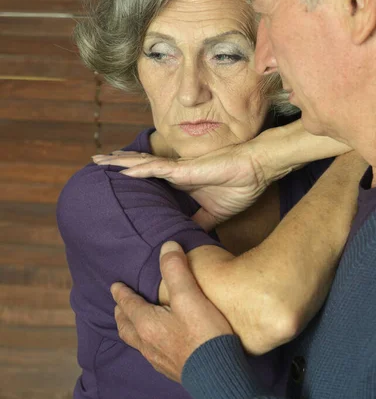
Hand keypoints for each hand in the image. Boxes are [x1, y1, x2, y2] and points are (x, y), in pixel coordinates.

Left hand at [93, 135, 290, 227]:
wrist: (256, 171)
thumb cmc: (239, 186)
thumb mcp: (214, 213)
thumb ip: (199, 222)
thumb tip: (187, 238)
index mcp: (180, 179)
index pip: (150, 174)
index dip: (133, 172)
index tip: (115, 175)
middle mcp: (175, 172)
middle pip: (139, 165)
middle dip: (117, 163)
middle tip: (96, 161)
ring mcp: (178, 169)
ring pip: (142, 163)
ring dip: (119, 162)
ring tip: (98, 159)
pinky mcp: (184, 170)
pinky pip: (157, 168)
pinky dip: (138, 168)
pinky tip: (122, 168)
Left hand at [111, 241, 232, 381]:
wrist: (220, 378)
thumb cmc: (204, 335)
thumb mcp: (190, 296)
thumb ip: (176, 270)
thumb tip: (167, 246)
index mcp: (147, 324)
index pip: (128, 305)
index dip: (121, 294)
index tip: (114, 286)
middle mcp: (148, 344)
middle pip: (126, 327)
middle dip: (121, 314)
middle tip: (119, 305)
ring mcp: (159, 360)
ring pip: (137, 342)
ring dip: (132, 329)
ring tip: (134, 323)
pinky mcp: (172, 371)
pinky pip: (151, 354)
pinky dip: (146, 343)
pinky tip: (159, 344)